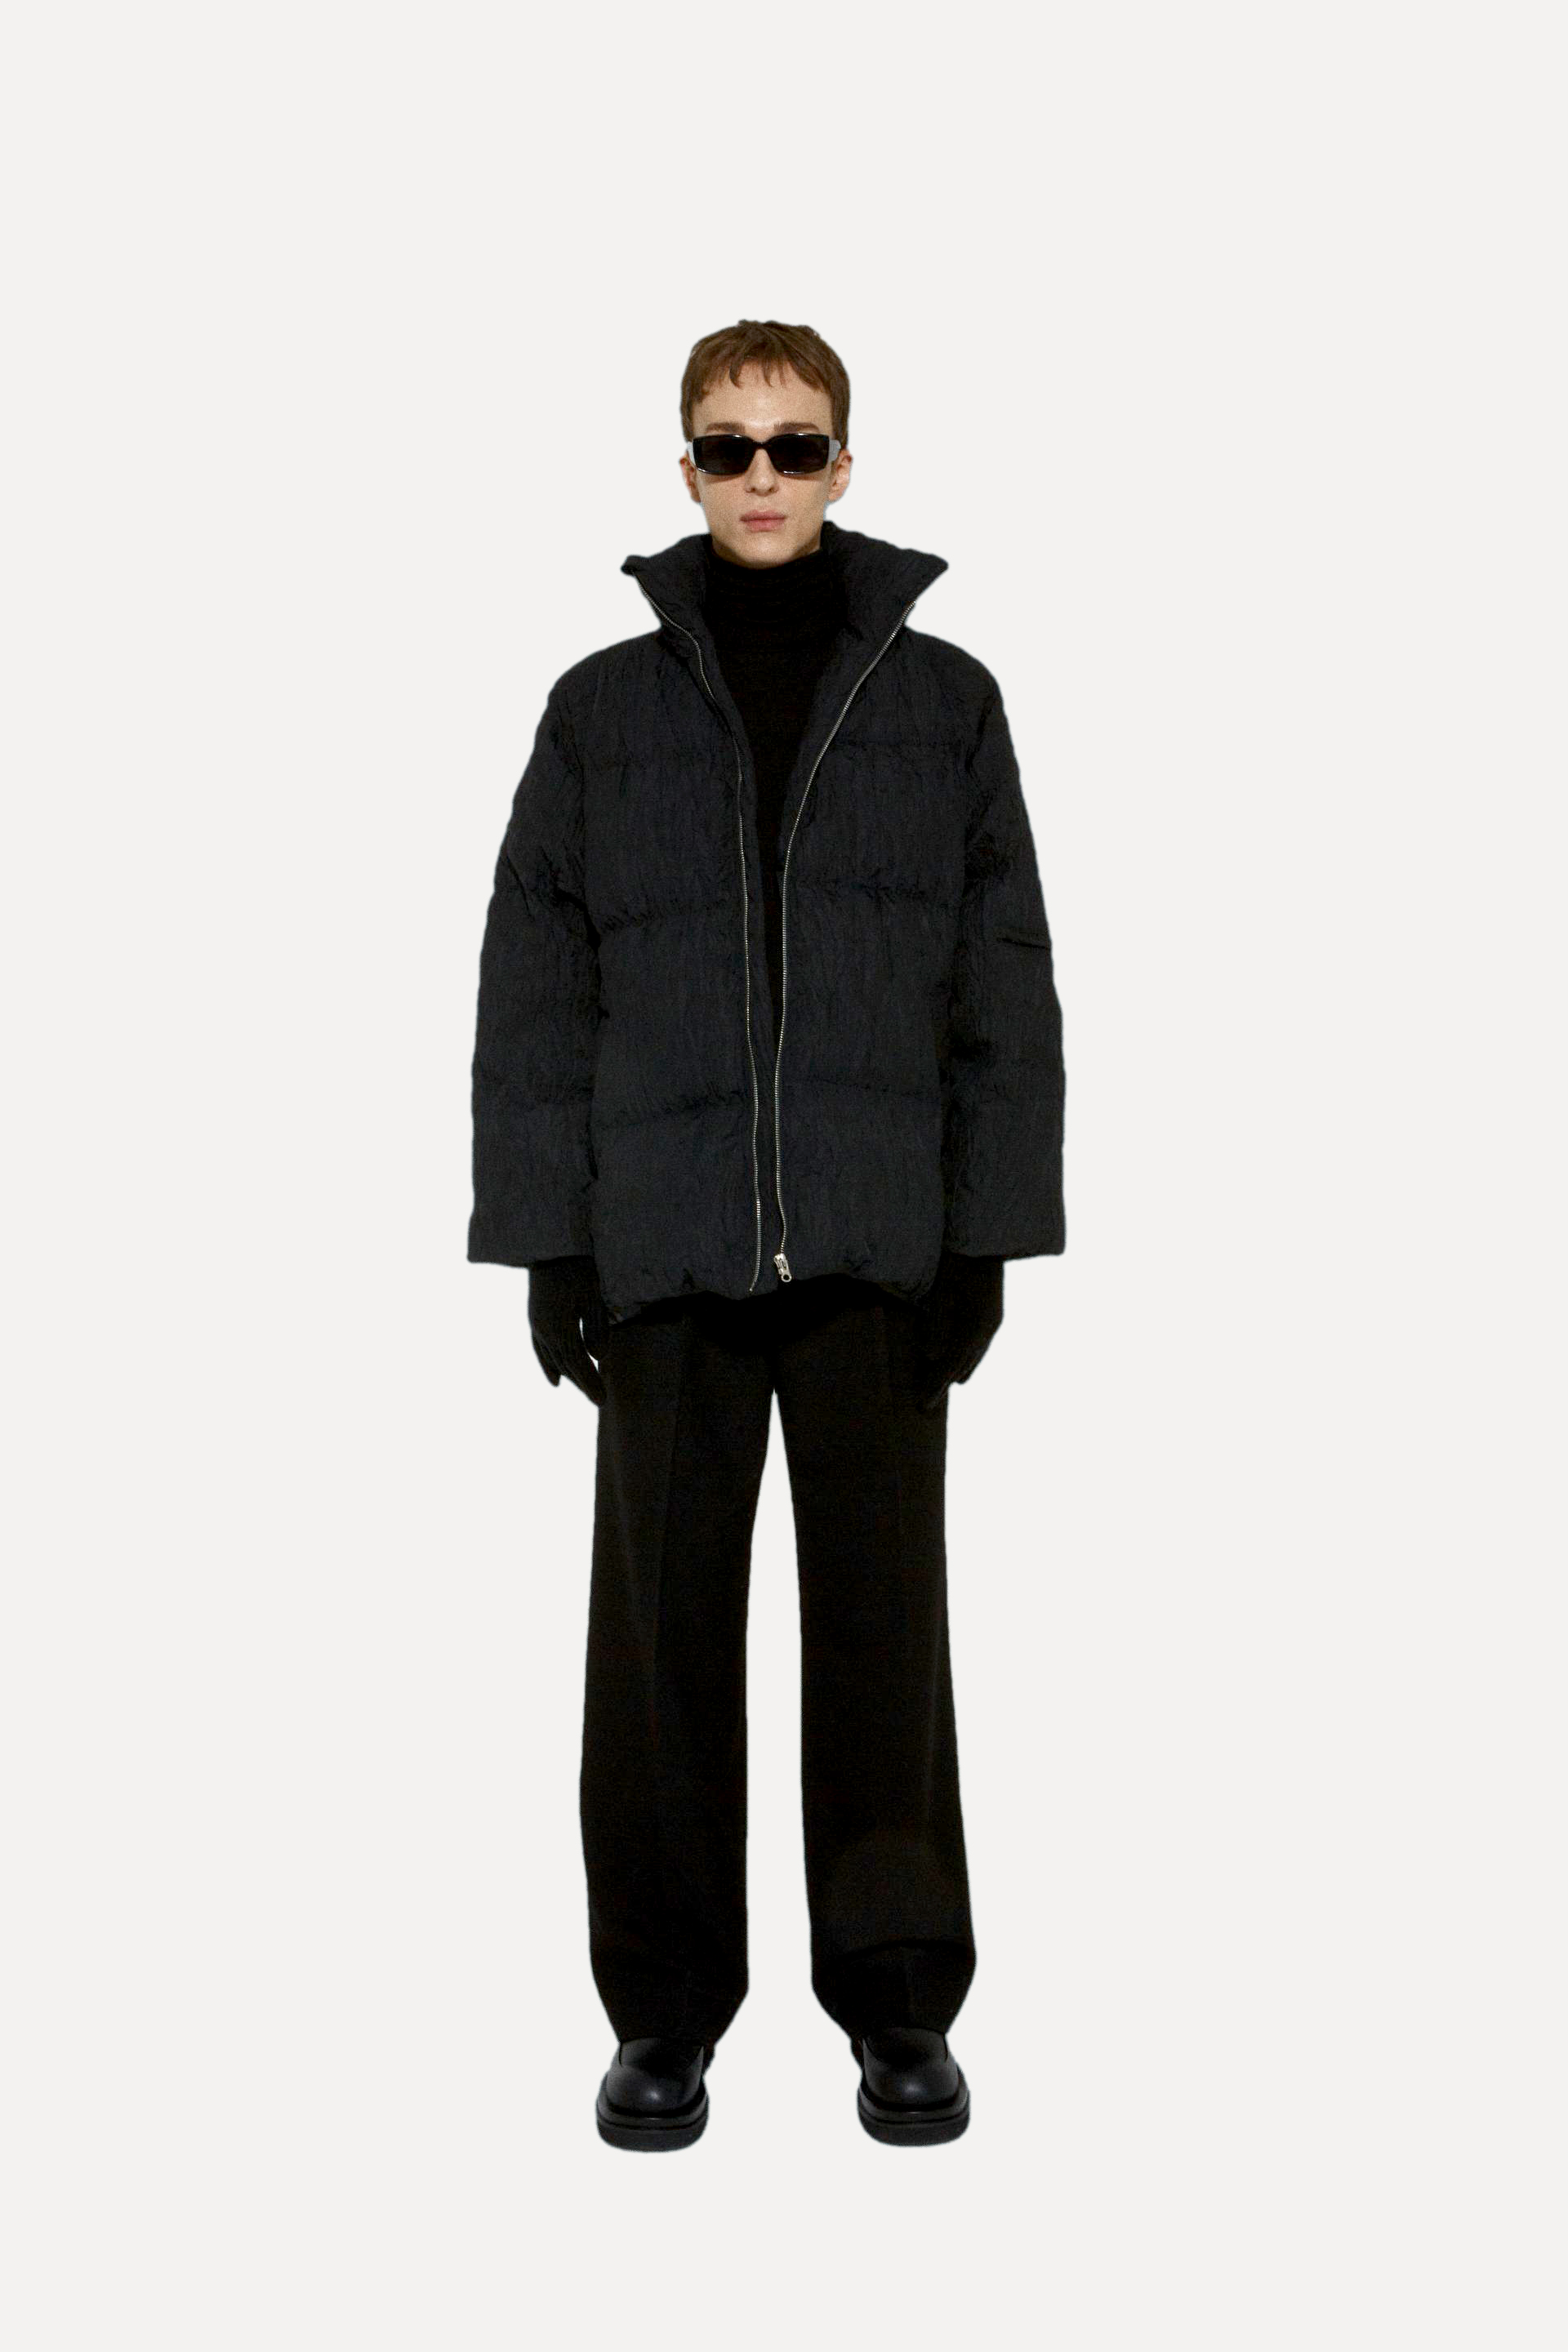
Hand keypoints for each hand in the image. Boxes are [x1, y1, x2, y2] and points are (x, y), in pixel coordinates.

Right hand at [528, 1255, 608, 1406]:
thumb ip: (596, 1327)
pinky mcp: (535, 1315)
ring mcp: (536, 1323)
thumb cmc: (577, 1265)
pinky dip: (549, 1365)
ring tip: (580, 1388)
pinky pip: (541, 1348)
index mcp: (558, 1327)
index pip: (577, 1363)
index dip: (590, 1383)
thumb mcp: (593, 1294)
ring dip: (567, 1374)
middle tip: (598, 1399)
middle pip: (564, 1364)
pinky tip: (555, 1378)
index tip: (603, 1400)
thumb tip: (599, 1358)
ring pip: (551, 1358)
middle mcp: (542, 1329)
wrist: (551, 1242)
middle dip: (582, 1382)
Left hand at [915, 1252, 1003, 1412]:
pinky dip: (963, 1358)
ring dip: (955, 1370)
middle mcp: (987, 1329)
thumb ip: (936, 1325)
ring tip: (939, 1386)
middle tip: (926, 1401)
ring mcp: (991, 1322)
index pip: (951, 1365)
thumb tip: (931, 1357)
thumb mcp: (942, 1291)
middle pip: (964, 1366)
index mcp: (976, 1325)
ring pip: (972, 1357)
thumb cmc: (956, 1260)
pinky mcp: (990, 1315)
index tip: (922, 1404)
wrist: (981, 1238)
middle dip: (944, 1382)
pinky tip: (955, 1361)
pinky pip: (976, 1346)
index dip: (936, 1385)